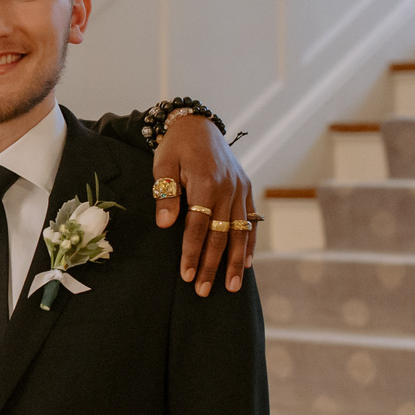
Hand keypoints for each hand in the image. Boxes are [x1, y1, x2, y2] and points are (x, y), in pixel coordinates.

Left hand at [151, 115, 254, 295]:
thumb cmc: (176, 146)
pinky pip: (251, 221)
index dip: (192, 252)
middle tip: (204, 290)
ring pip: (240, 232)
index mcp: (205, 182)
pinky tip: (247, 263)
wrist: (198, 124)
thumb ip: (165, 193)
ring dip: (236, 261)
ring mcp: (240, 190)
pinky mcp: (246, 189)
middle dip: (213, 265)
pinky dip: (250, 243)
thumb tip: (166, 225)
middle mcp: (227, 189)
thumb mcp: (163, 164)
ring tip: (231, 286)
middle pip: (220, 234)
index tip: (187, 275)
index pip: (198, 226)